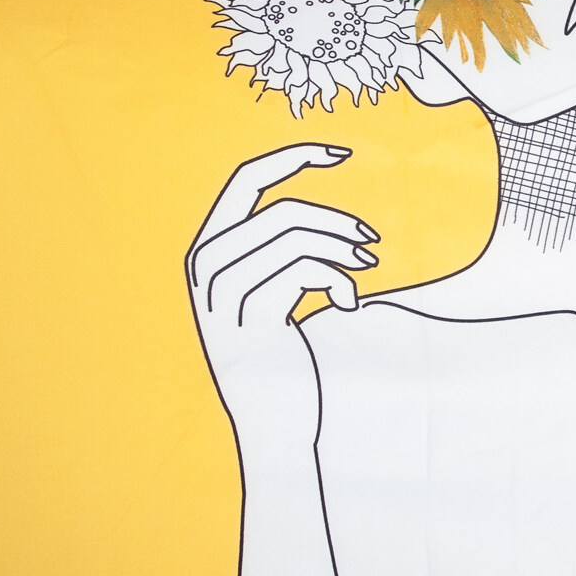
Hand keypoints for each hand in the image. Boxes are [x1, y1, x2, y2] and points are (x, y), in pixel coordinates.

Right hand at [186, 143, 376, 459]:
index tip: (341, 153)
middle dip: (336, 222)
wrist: (273, 422)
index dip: (294, 158)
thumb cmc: (280, 355)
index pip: (246, 179)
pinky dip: (339, 280)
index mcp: (207, 250)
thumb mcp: (269, 294)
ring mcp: (223, 295)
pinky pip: (306, 271)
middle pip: (283, 211)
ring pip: (297, 238)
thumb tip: (331, 220)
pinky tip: (350, 302)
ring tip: (365, 269)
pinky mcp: (251, 319)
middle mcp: (205, 267)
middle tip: (370, 244)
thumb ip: (277, 253)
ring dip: (342, 250)